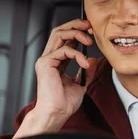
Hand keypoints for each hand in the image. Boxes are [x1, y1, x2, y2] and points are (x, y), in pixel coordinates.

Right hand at [14, 19, 97, 138]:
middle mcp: (49, 58)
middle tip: (89, 25)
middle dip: (75, 25)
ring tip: (89, 40)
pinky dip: (77, 54)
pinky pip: (63, 50)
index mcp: (56, 62)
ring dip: (76, 33)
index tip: (91, 30)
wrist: (56, 114)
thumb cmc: (64, 103)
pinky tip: (84, 63)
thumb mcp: (80, 84)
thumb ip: (85, 71)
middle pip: (59, 31)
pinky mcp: (45, 63)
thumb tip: (92, 59)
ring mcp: (46, 60)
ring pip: (58, 34)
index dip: (77, 31)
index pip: (65, 39)